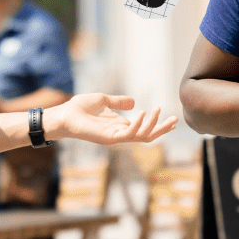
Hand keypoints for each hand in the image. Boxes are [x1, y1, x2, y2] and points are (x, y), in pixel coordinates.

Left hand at [45, 94, 177, 145]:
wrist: (64, 114)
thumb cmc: (79, 108)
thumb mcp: (104, 100)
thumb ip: (119, 102)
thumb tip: (134, 102)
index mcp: (120, 126)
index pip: (144, 129)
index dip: (158, 125)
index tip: (171, 119)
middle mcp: (120, 134)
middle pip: (147, 136)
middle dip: (162, 129)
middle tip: (175, 119)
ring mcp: (115, 137)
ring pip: (141, 137)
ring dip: (153, 125)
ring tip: (158, 109)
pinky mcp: (109, 138)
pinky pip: (129, 134)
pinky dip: (138, 125)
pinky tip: (143, 112)